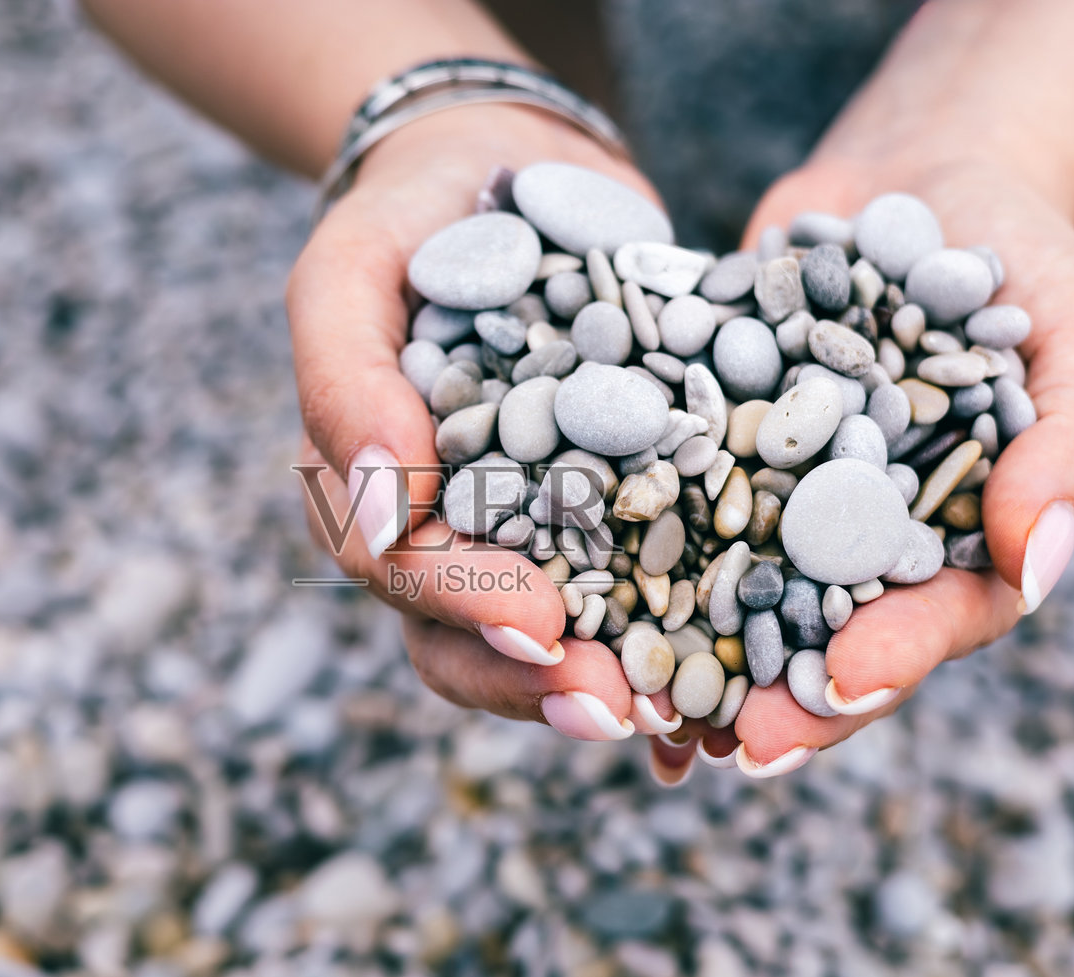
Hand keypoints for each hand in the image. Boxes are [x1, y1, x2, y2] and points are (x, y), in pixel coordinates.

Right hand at [289, 105, 683, 739]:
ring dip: (608, 676)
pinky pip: (631, 583)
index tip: (543, 622)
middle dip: (540, 682)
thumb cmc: (409, 220)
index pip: (399, 570)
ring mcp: (523, 526)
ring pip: (545, 636)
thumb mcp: (350, 271)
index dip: (465, 603)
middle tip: (624, 709)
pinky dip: (673, 630)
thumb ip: (343, 381)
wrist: (503, 169)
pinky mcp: (607, 502)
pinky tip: (731, 665)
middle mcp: (440, 529)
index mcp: (366, 490)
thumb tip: (381, 514)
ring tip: (680, 710)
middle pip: (467, 638)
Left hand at [676, 155, 1073, 781]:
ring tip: (638, 700)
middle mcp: (852, 541)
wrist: (916, 178)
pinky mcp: (700, 445)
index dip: (887, 663)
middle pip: (818, 636)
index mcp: (952, 545)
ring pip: (724, 591)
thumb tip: (1036, 566)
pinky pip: (656, 499)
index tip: (837, 689)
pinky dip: (618, 543)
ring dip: (685, 651)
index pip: (929, 624)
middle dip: (777, 694)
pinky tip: (572, 579)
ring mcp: (771, 499)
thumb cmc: (1021, 261)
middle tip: (728, 743)